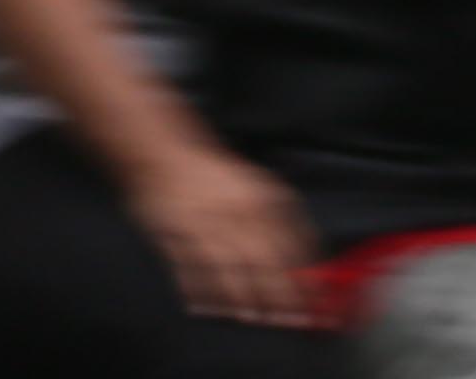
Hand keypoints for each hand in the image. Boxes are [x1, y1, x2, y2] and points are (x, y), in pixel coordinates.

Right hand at [123, 134, 316, 327]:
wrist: (166, 156)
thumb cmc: (218, 180)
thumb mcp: (259, 190)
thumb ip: (281, 223)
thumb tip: (305, 265)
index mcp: (263, 199)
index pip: (290, 244)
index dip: (300, 274)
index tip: (309, 300)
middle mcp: (238, 211)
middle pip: (262, 260)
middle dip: (275, 294)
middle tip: (282, 319)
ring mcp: (206, 223)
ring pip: (227, 268)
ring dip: (240, 297)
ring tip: (249, 318)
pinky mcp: (174, 233)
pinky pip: (189, 268)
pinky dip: (198, 291)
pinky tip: (206, 309)